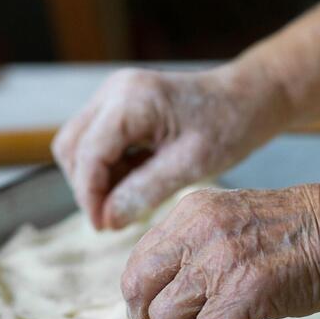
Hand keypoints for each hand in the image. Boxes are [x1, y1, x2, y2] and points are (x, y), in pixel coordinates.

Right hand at [52, 65, 286, 228]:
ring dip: (98, 178)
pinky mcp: (120, 105)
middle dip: (88, 187)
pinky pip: (97, 141)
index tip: (104, 228)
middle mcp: (114, 90)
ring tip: (135, 199)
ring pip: (79, 145)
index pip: (87, 154)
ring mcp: (114, 95)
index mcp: (131, 99)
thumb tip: (106, 220)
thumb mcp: (192, 164)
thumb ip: (145, 191)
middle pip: (71, 147)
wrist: (248, 99)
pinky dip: (109, 167)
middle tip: (117, 218)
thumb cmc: (229, 126)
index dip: (90, 196)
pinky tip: (140, 182)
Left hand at [120, 185, 319, 318]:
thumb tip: (163, 298)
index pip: (139, 262)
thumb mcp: (234, 223)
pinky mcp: (240, 293)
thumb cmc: (302, 234)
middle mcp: (197, 232)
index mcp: (192, 211)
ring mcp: (217, 262)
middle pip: (138, 291)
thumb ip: (197, 249)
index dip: (143, 302)